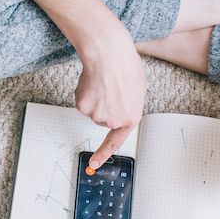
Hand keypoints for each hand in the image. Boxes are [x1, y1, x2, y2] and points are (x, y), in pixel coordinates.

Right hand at [74, 26, 146, 168]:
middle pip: (103, 119)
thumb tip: (120, 108)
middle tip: (111, 87)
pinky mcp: (83, 107)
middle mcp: (113, 121)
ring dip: (96, 97)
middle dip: (105, 105)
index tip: (93, 164)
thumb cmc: (125, 66)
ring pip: (92, 110)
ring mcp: (97, 115)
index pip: (115, 142)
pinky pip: (82, 102)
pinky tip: (93, 82)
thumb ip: (129, 105)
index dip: (102, 154)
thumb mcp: (138, 88)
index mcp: (130, 118)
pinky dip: (85, 93)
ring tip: (104, 81)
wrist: (109, 54)